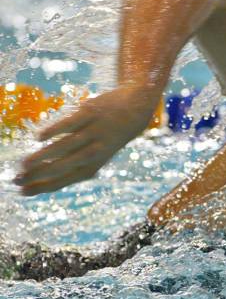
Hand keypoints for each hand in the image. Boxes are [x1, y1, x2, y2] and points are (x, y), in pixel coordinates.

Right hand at [15, 84, 159, 195]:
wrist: (136, 107)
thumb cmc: (111, 134)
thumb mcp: (99, 152)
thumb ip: (76, 162)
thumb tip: (43, 173)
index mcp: (96, 163)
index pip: (67, 179)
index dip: (44, 186)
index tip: (22, 191)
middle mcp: (96, 149)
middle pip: (65, 166)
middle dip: (40, 175)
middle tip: (16, 180)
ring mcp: (94, 130)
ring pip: (67, 146)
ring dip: (43, 156)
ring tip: (23, 164)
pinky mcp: (91, 112)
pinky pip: (71, 123)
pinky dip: (55, 131)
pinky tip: (39, 138)